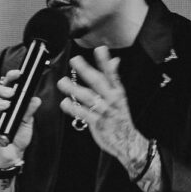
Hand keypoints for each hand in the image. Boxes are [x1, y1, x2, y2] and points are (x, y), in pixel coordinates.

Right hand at [0, 69, 40, 167]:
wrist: (11, 155)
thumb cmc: (16, 136)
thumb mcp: (26, 122)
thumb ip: (29, 110)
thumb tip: (35, 99)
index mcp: (3, 100)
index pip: (3, 84)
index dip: (9, 77)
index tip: (17, 74)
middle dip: (0, 87)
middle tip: (11, 93)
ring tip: (6, 106)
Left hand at [57, 47, 147, 177]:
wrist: (127, 141)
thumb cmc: (121, 118)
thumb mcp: (120, 97)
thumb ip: (114, 78)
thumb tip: (115, 60)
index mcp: (117, 92)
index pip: (112, 74)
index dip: (105, 61)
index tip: (100, 49)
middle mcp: (111, 100)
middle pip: (98, 82)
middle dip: (86, 70)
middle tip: (75, 60)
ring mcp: (104, 112)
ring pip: (88, 97)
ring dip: (74, 88)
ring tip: (63, 82)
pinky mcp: (97, 123)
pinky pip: (83, 114)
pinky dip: (73, 108)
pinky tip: (65, 102)